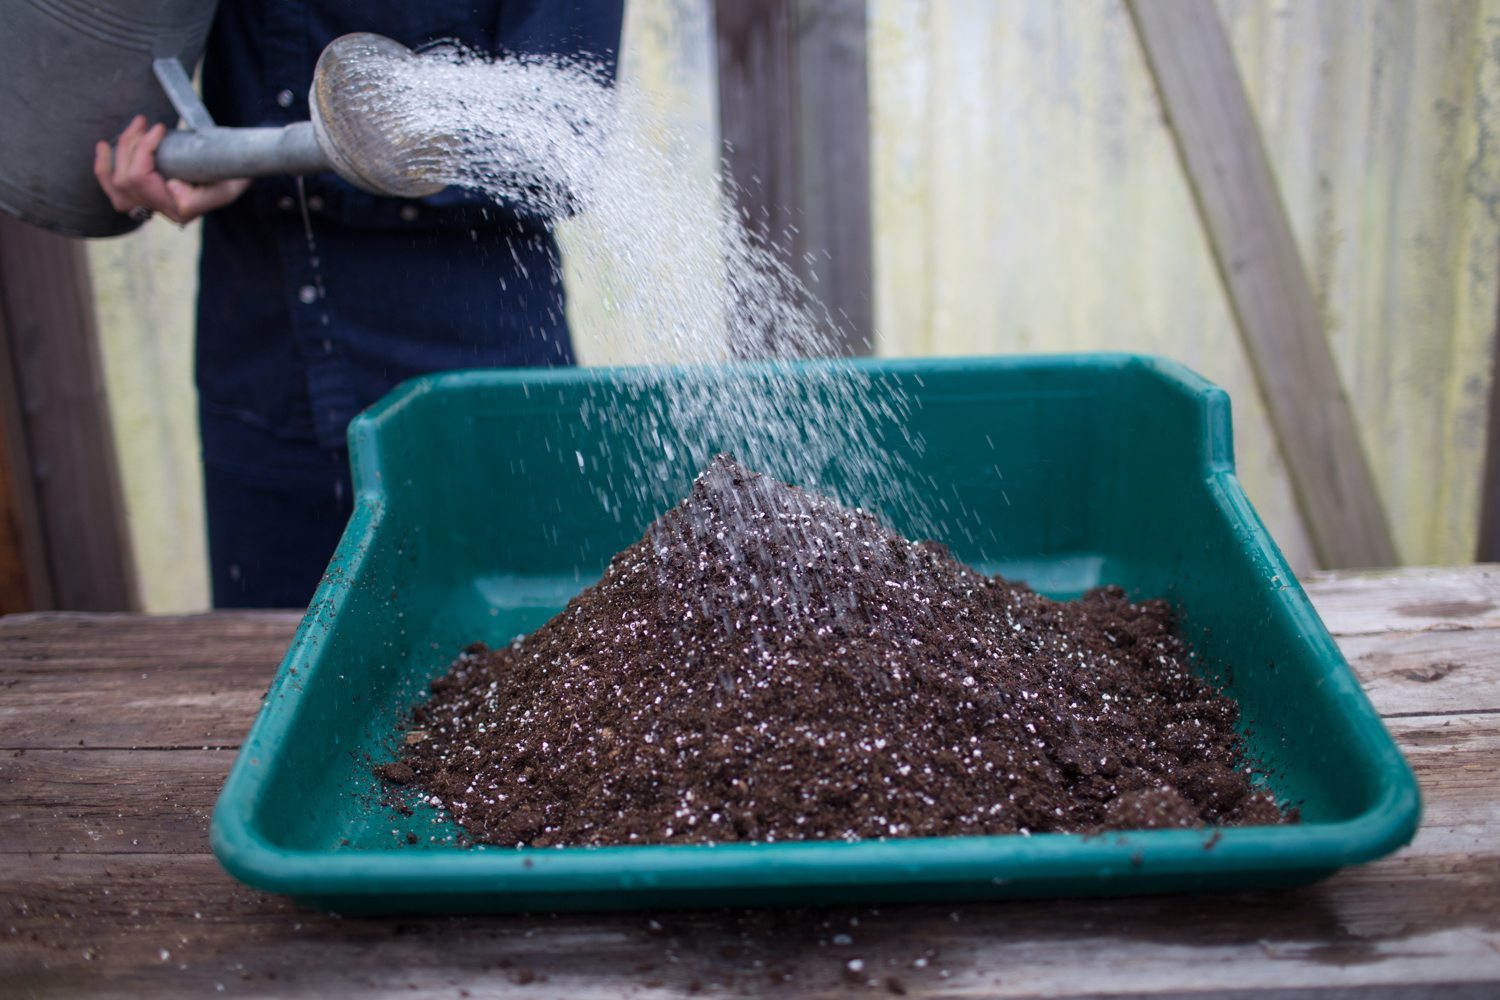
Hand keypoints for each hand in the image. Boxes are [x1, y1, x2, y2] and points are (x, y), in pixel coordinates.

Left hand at [94, 115, 250, 224]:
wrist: (231, 177)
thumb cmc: (229, 179)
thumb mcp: (225, 188)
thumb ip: (200, 197)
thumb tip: (170, 187)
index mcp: (179, 209)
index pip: (141, 179)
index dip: (144, 148)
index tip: (161, 128)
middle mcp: (161, 211)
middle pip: (126, 178)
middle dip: (131, 144)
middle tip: (146, 122)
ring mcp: (149, 206)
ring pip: (116, 182)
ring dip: (120, 150)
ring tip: (133, 127)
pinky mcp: (141, 197)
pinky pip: (112, 187)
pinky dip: (104, 167)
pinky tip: (103, 146)